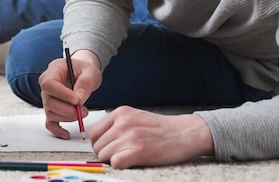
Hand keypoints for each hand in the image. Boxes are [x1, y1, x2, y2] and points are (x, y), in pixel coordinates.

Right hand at [39, 49, 101, 139]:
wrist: (82, 73)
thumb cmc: (84, 70)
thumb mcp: (90, 72)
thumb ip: (85, 82)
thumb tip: (79, 98)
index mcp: (53, 70)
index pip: (49, 84)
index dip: (61, 94)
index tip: (76, 100)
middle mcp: (46, 84)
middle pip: (49, 102)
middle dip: (68, 110)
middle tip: (84, 110)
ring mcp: (47, 97)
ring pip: (51, 113)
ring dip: (67, 117)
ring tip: (82, 113)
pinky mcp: (52, 109)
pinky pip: (50, 122)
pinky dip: (57, 130)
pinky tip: (66, 133)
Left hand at [90, 106, 213, 167]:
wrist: (184, 133)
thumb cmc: (161, 128)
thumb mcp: (135, 116)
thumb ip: (117, 124)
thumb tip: (100, 139)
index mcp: (121, 112)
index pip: (94, 132)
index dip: (99, 143)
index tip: (106, 148)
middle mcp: (123, 122)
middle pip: (98, 145)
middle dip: (105, 153)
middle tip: (118, 155)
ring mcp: (130, 136)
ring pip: (104, 155)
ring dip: (112, 160)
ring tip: (126, 157)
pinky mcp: (138, 151)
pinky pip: (115, 163)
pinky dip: (120, 165)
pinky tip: (130, 161)